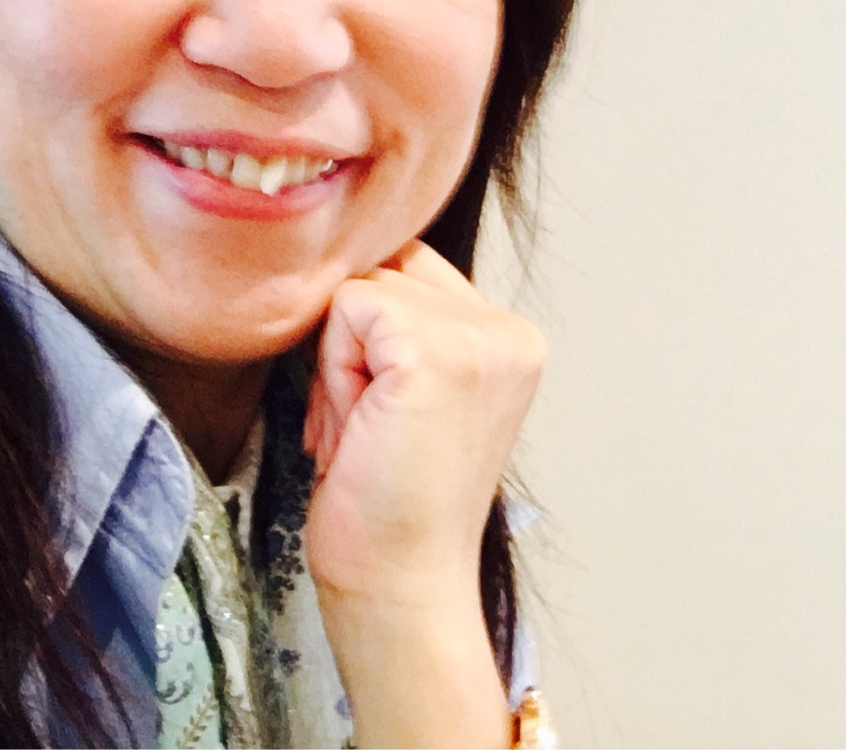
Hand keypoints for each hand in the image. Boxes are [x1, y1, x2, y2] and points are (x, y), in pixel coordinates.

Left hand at [300, 239, 545, 745]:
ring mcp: (480, 338)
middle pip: (383, 270)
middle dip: (351, 346)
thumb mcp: (409, 391)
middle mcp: (509, 331)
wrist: (400, 584)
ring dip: (339, 362)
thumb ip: (404, 324)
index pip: (411, 268)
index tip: (384, 415)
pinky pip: (344, 309)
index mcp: (511, 339)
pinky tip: (361, 428)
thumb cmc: (386, 502)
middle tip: (370, 430)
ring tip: (367, 432)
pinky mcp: (435, 351)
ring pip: (358, 289)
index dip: (370, 334)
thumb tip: (342, 260)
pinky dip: (333, 371)